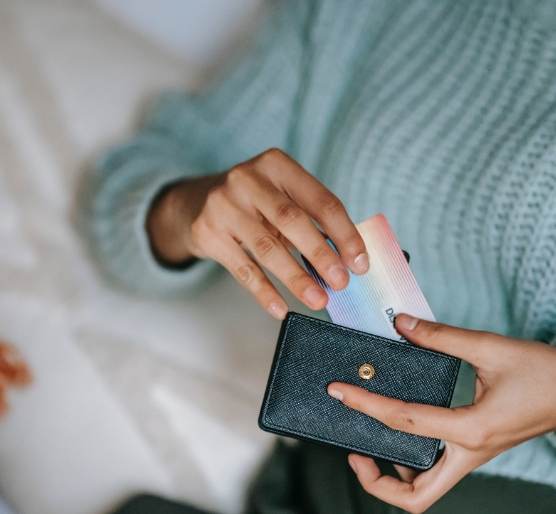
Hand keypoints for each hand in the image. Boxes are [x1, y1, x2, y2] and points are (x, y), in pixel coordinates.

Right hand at [146, 148, 368, 318]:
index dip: (344, 233)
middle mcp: (247, 178)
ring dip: (296, 278)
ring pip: (267, 247)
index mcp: (277, 164)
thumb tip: (349, 262)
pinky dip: (263, 291)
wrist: (195, 203)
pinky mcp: (207, 232)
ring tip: (317, 300)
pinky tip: (281, 308)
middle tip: (341, 283)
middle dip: (321, 254)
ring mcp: (223, 204)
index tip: (360, 262)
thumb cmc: (254, 205)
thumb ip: (312, 222)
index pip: (321, 200)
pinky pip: (242, 268)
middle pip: (292, 220)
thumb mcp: (282, 199)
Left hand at [327, 314, 555, 513]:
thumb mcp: (491, 347)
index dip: (366, 404)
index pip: (405, 422)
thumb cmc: (543, 371)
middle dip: (377, 482)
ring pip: (426, 490)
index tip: (340, 391)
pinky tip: (400, 434)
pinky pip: (437, 472)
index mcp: (472, 428)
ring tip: (369, 447)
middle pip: (415, 495)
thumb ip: (442, 337)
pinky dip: (411, 464)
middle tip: (353, 452)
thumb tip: (400, 324)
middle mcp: (470, 453)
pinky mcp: (475, 451)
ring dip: (393, 478)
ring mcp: (473, 457)